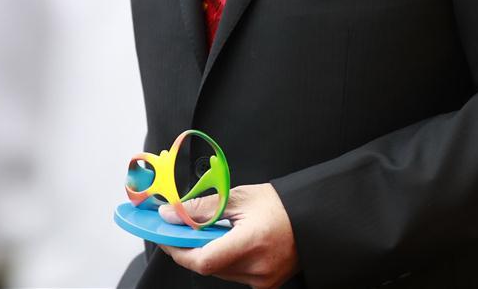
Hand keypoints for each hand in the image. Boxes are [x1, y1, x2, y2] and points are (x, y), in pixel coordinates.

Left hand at [159, 182, 298, 287]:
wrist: (311, 218)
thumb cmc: (278, 204)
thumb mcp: (239, 197)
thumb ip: (203, 208)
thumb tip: (172, 214)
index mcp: (251, 242)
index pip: (203, 260)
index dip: (179, 250)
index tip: (166, 236)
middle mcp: (257, 267)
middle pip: (208, 266)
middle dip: (191, 249)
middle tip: (182, 229)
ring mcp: (261, 281)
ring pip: (219, 273)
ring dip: (208, 254)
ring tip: (212, 232)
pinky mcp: (264, 286)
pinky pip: (234, 276)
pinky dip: (225, 261)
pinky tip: (229, 243)